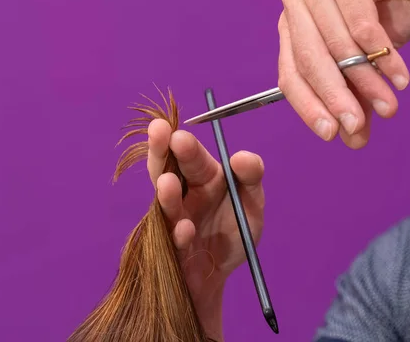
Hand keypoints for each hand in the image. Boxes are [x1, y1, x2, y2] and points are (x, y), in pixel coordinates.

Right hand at [146, 119, 264, 339]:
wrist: (219, 275)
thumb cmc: (234, 232)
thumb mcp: (251, 203)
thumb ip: (251, 177)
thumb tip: (242, 157)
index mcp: (203, 176)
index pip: (191, 154)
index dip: (183, 142)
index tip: (178, 134)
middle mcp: (183, 193)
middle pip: (167, 168)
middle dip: (161, 151)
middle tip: (157, 133)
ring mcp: (174, 219)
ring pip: (165, 202)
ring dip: (166, 194)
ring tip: (167, 183)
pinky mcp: (172, 247)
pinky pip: (174, 238)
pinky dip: (180, 234)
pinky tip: (186, 229)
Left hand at [277, 0, 409, 148]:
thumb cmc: (384, 17)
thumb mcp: (364, 66)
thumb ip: (355, 99)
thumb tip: (353, 139)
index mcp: (290, 25)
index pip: (289, 74)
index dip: (309, 107)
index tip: (330, 134)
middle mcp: (295, 1)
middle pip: (309, 61)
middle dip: (335, 99)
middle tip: (356, 125)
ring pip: (338, 45)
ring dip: (365, 82)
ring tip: (389, 106)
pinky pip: (362, 26)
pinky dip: (383, 56)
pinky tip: (400, 77)